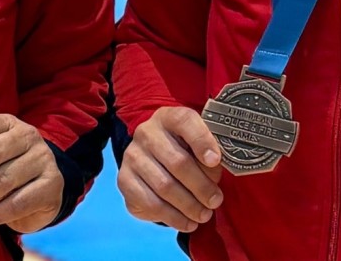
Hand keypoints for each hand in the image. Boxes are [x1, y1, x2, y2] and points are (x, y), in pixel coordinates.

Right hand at [116, 106, 222, 232]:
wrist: (155, 159)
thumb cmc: (185, 150)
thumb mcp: (199, 145)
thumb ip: (208, 156)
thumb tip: (212, 176)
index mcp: (169, 117)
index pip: (185, 121)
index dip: (202, 141)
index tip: (216, 161)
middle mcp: (147, 132)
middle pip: (177, 161)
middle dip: (201, 186)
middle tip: (215, 201)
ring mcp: (132, 156)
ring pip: (165, 186)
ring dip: (189, 206)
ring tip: (204, 215)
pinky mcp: (124, 180)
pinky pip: (150, 203)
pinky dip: (173, 217)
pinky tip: (187, 222)